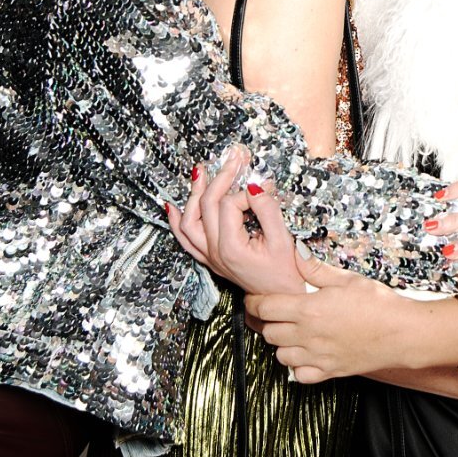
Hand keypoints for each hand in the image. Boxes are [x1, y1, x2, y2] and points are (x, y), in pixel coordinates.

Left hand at [166, 146, 304, 294]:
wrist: (280, 297)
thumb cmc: (285, 273)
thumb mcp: (282, 239)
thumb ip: (268, 210)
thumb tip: (256, 186)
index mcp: (231, 248)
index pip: (229, 204)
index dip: (246, 191)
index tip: (263, 188)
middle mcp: (215, 252)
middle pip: (206, 206)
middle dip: (221, 178)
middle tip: (233, 159)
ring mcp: (209, 256)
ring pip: (189, 221)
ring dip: (194, 194)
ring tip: (201, 173)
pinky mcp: (210, 258)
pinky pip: (185, 239)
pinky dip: (176, 221)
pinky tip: (172, 206)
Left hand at [248, 257, 457, 380]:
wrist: (403, 333)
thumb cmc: (379, 304)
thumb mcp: (346, 279)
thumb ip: (315, 269)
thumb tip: (296, 253)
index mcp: (308, 310)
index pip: (265, 307)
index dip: (254, 301)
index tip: (255, 298)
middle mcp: (308, 336)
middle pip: (268, 332)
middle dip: (268, 321)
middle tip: (277, 312)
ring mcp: (317, 356)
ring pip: (280, 355)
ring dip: (281, 344)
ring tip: (293, 332)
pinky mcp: (329, 371)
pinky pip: (299, 375)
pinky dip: (297, 366)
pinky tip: (306, 354)